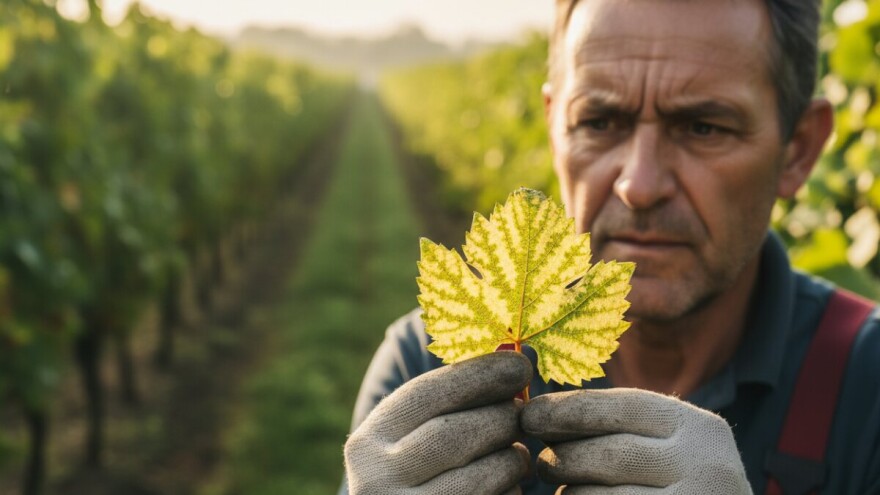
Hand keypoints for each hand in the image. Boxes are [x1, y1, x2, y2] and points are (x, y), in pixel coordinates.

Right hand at [344, 352, 532, 493]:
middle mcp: (377, 483)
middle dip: (502, 417)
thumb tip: (518, 357)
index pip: (426, 394)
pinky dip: (512, 492)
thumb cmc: (418, 477)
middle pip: (458, 434)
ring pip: (485, 475)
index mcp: (366, 445)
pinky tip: (509, 487)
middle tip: (524, 412)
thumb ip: (451, 400)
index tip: (519, 363)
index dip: (478, 374)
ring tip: (518, 453)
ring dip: (513, 458)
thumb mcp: (413, 439)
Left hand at [521, 388, 751, 493]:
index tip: (529, 414)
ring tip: (564, 492)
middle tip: (543, 464)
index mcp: (699, 429)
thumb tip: (541, 413)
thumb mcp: (672, 446)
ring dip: (570, 494)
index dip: (569, 409)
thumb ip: (622, 428)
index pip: (624, 407)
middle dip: (564, 458)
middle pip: (610, 455)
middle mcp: (704, 466)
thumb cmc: (683, 484)